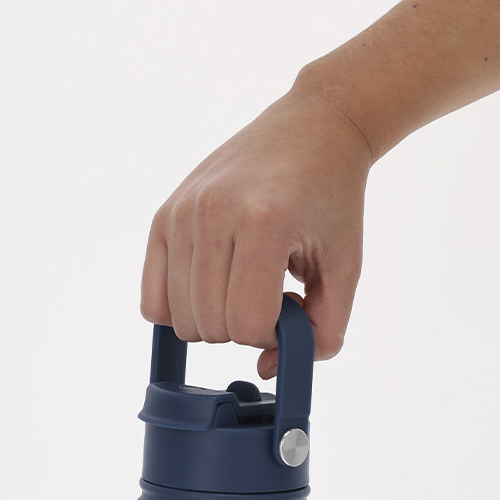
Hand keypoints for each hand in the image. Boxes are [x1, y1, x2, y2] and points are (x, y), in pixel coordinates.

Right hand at [141, 83, 372, 378]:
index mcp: (264, 223)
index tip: (291, 307)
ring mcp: (183, 212)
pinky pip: (153, 297)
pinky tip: (213, 286)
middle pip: (211, 325)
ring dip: (216, 319)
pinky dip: (181, 308)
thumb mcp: (345, 270)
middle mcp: (214, 213)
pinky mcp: (165, 215)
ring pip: (180, 318)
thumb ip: (322, 334)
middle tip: (270, 294)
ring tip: (245, 284)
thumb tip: (266, 370)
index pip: (247, 324)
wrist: (314, 129)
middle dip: (244, 327)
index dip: (273, 333)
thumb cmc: (332, 200)